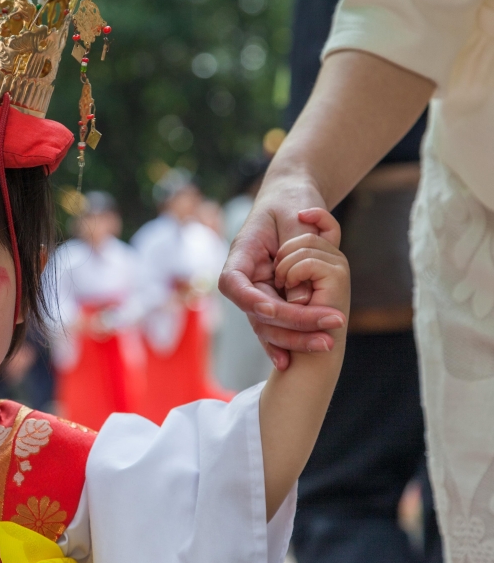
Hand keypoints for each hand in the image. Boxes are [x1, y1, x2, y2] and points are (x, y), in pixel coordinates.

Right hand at [219, 173, 346, 370]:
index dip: (251, 300)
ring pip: (268, 324)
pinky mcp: (272, 299)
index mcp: (241, 254)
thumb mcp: (298, 219)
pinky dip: (285, 341)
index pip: (234, 283)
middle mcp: (245, 277)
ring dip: (296, 337)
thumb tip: (301, 298)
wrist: (291, 199)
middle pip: (257, 311)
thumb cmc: (291, 203)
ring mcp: (257, 291)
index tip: (272, 310)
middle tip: (326, 334)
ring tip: (327, 343)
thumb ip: (299, 255)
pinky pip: (276, 325)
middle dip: (291, 326)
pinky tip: (290, 362)